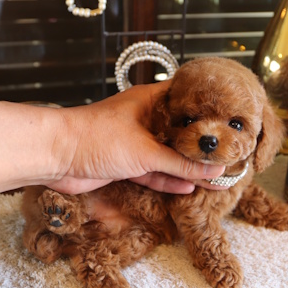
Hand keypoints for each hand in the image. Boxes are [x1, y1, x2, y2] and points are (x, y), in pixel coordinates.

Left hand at [44, 81, 225, 194]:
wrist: (55, 156)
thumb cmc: (97, 138)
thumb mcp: (146, 151)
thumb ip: (180, 164)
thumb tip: (213, 171)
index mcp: (151, 101)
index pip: (187, 99)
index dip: (209, 108)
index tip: (231, 119)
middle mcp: (144, 118)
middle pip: (179, 131)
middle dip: (200, 145)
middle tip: (227, 153)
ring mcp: (134, 142)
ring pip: (167, 155)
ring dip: (186, 167)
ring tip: (215, 176)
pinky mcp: (124, 163)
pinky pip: (153, 172)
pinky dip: (168, 180)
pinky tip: (189, 188)